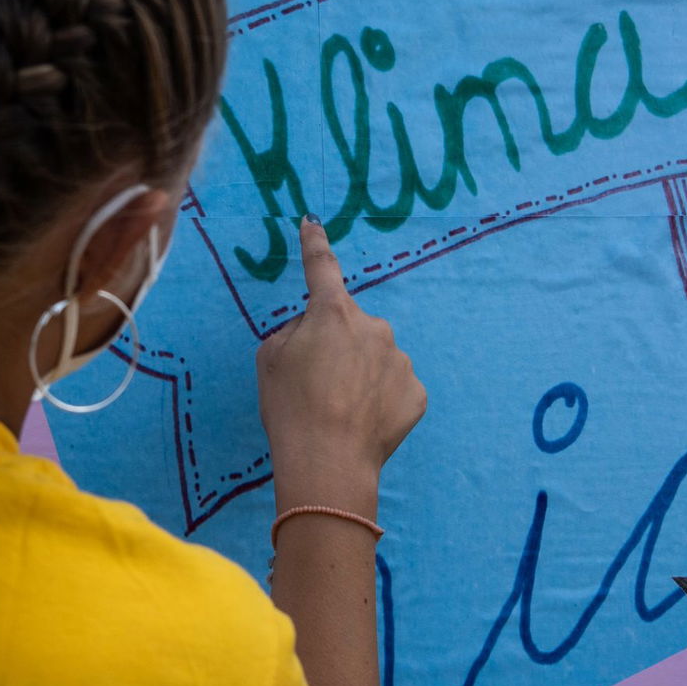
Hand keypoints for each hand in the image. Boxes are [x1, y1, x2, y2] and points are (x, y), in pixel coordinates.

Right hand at [256, 216, 427, 506]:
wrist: (328, 462)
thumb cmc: (290, 407)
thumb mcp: (270, 360)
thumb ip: (293, 332)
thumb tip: (313, 331)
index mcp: (332, 313)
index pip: (321, 268)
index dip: (314, 244)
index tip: (312, 223)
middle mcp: (374, 327)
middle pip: (350, 326)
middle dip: (336, 344)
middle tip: (316, 382)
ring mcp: (400, 360)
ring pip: (375, 357)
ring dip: (360, 373)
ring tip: (339, 409)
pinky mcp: (416, 393)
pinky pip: (393, 386)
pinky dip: (379, 399)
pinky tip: (362, 421)